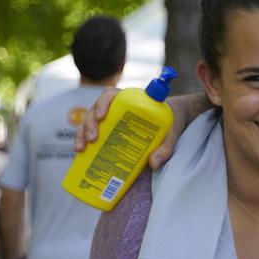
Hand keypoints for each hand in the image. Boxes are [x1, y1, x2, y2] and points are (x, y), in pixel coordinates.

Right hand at [75, 90, 201, 168]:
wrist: (177, 122)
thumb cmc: (174, 121)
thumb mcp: (174, 130)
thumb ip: (167, 145)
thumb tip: (153, 163)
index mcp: (132, 99)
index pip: (111, 94)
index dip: (103, 103)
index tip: (102, 117)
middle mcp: (118, 108)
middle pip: (96, 110)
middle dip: (89, 124)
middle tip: (92, 139)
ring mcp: (112, 120)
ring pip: (90, 122)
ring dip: (81, 134)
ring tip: (81, 149)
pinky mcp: (110, 132)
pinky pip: (93, 135)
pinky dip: (85, 143)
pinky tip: (81, 154)